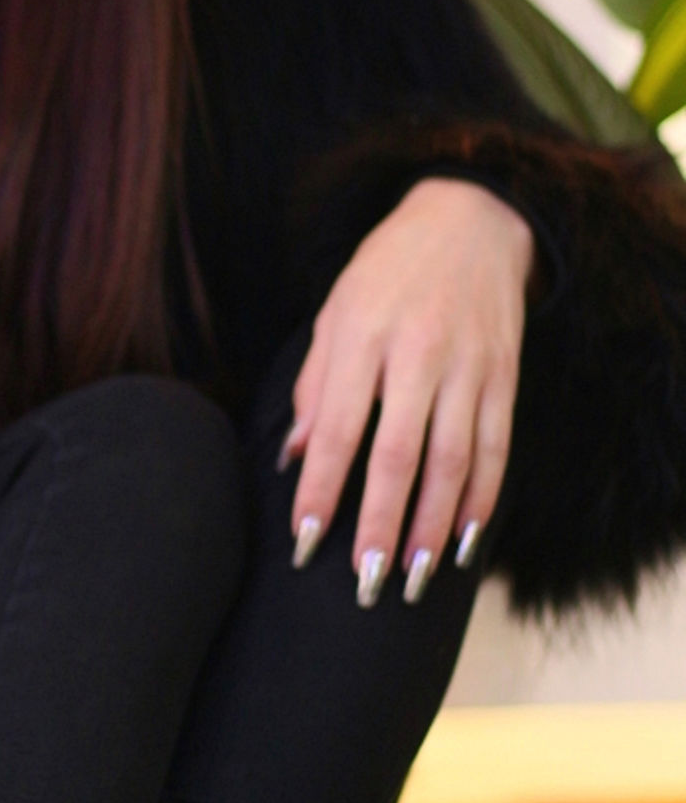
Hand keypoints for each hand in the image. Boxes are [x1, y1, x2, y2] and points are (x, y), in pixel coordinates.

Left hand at [279, 177, 534, 602]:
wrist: (472, 220)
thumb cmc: (386, 272)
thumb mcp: (335, 312)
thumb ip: (317, 386)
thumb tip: (296, 458)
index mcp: (365, 335)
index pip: (340, 428)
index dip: (322, 489)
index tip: (302, 541)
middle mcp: (420, 353)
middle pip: (400, 455)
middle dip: (381, 525)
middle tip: (363, 582)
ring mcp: (470, 367)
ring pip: (454, 461)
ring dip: (433, 526)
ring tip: (411, 577)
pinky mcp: (505, 377)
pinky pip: (496, 449)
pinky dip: (482, 500)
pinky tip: (465, 541)